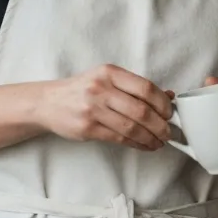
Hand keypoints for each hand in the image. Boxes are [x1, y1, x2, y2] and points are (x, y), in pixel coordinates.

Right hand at [38, 65, 174, 150]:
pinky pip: (119, 138)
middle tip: (168, 133)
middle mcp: (100, 88)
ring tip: (159, 142)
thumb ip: (134, 87)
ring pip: (132, 127)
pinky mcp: (87, 128)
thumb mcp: (106, 80)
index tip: (170, 114)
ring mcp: (92, 108)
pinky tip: (144, 146)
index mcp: (109, 72)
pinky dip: (136, 144)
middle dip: (161, 125)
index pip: (145, 88)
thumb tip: (168, 97)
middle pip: (141, 110)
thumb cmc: (81, 91)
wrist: (47, 102)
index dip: (163, 104)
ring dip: (151, 138)